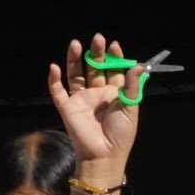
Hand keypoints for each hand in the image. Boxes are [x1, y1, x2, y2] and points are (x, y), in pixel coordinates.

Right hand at [47, 33, 141, 171]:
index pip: (113, 70)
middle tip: (97, 38)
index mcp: (114, 93)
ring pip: (75, 75)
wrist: (104, 155)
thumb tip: (139, 66)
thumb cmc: (121, 133)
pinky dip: (54, 80)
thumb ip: (132, 86)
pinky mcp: (67, 108)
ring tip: (75, 43)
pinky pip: (58, 92)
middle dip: (96, 53)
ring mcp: (81, 100)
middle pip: (94, 68)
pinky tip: (54, 67)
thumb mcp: (131, 108)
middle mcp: (97, 93)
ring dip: (74, 60)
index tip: (114, 45)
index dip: (113, 57)